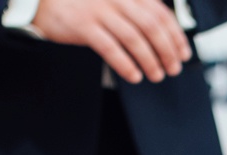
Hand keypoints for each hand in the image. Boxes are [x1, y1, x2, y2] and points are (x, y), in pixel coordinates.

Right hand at [34, 0, 189, 82]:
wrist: (43, 0)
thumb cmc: (81, 4)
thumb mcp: (111, 1)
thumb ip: (135, 10)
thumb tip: (164, 36)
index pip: (160, 12)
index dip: (175, 35)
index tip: (183, 53)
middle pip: (151, 26)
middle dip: (167, 50)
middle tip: (173, 68)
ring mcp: (98, 10)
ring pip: (134, 38)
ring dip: (150, 60)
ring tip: (157, 75)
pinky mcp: (83, 25)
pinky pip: (111, 48)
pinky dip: (126, 64)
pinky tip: (135, 75)